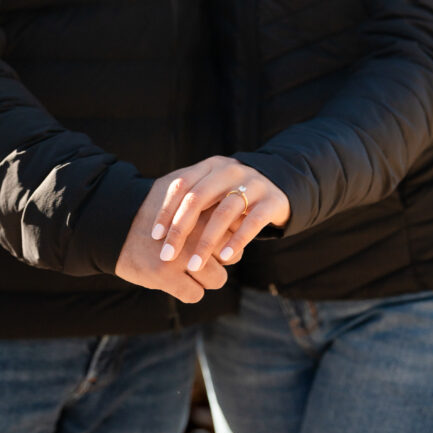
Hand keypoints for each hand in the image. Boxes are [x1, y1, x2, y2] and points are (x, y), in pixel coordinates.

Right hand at [115, 175, 229, 302]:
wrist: (113, 224)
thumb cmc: (152, 208)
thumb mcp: (180, 192)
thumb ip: (209, 198)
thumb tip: (238, 207)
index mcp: (202, 208)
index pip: (237, 230)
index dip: (230, 237)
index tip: (218, 238)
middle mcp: (196, 231)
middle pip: (233, 255)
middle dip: (220, 259)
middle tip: (202, 256)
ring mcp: (181, 254)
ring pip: (218, 279)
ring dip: (206, 278)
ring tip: (188, 269)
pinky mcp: (165, 275)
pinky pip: (195, 294)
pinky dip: (188, 291)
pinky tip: (176, 280)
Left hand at [150, 156, 289, 271]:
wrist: (279, 186)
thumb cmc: (233, 195)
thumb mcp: (212, 189)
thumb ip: (190, 199)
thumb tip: (156, 229)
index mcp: (211, 166)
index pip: (181, 184)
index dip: (165, 210)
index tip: (154, 236)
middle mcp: (230, 170)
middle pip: (198, 197)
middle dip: (179, 229)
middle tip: (167, 255)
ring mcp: (253, 183)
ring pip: (224, 212)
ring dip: (206, 242)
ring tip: (193, 265)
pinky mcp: (272, 201)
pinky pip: (252, 221)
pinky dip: (237, 240)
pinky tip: (225, 258)